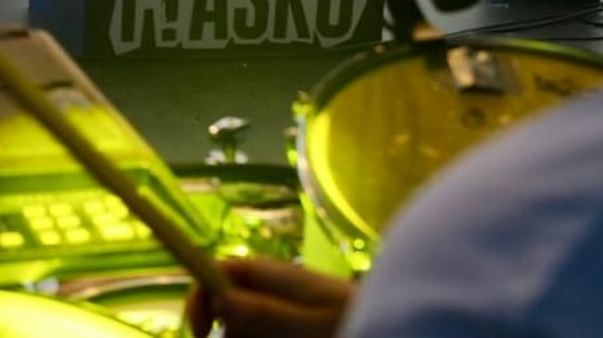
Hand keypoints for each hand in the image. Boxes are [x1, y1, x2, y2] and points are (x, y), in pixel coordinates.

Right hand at [185, 258, 352, 337]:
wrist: (402, 326)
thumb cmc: (360, 325)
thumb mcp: (314, 325)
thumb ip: (267, 314)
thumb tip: (220, 301)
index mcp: (276, 278)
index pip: (219, 272)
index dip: (200, 297)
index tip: (201, 333)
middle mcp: (276, 291)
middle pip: (230, 310)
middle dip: (233, 334)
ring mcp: (287, 312)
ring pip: (249, 331)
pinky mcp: (296, 328)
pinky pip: (268, 337)